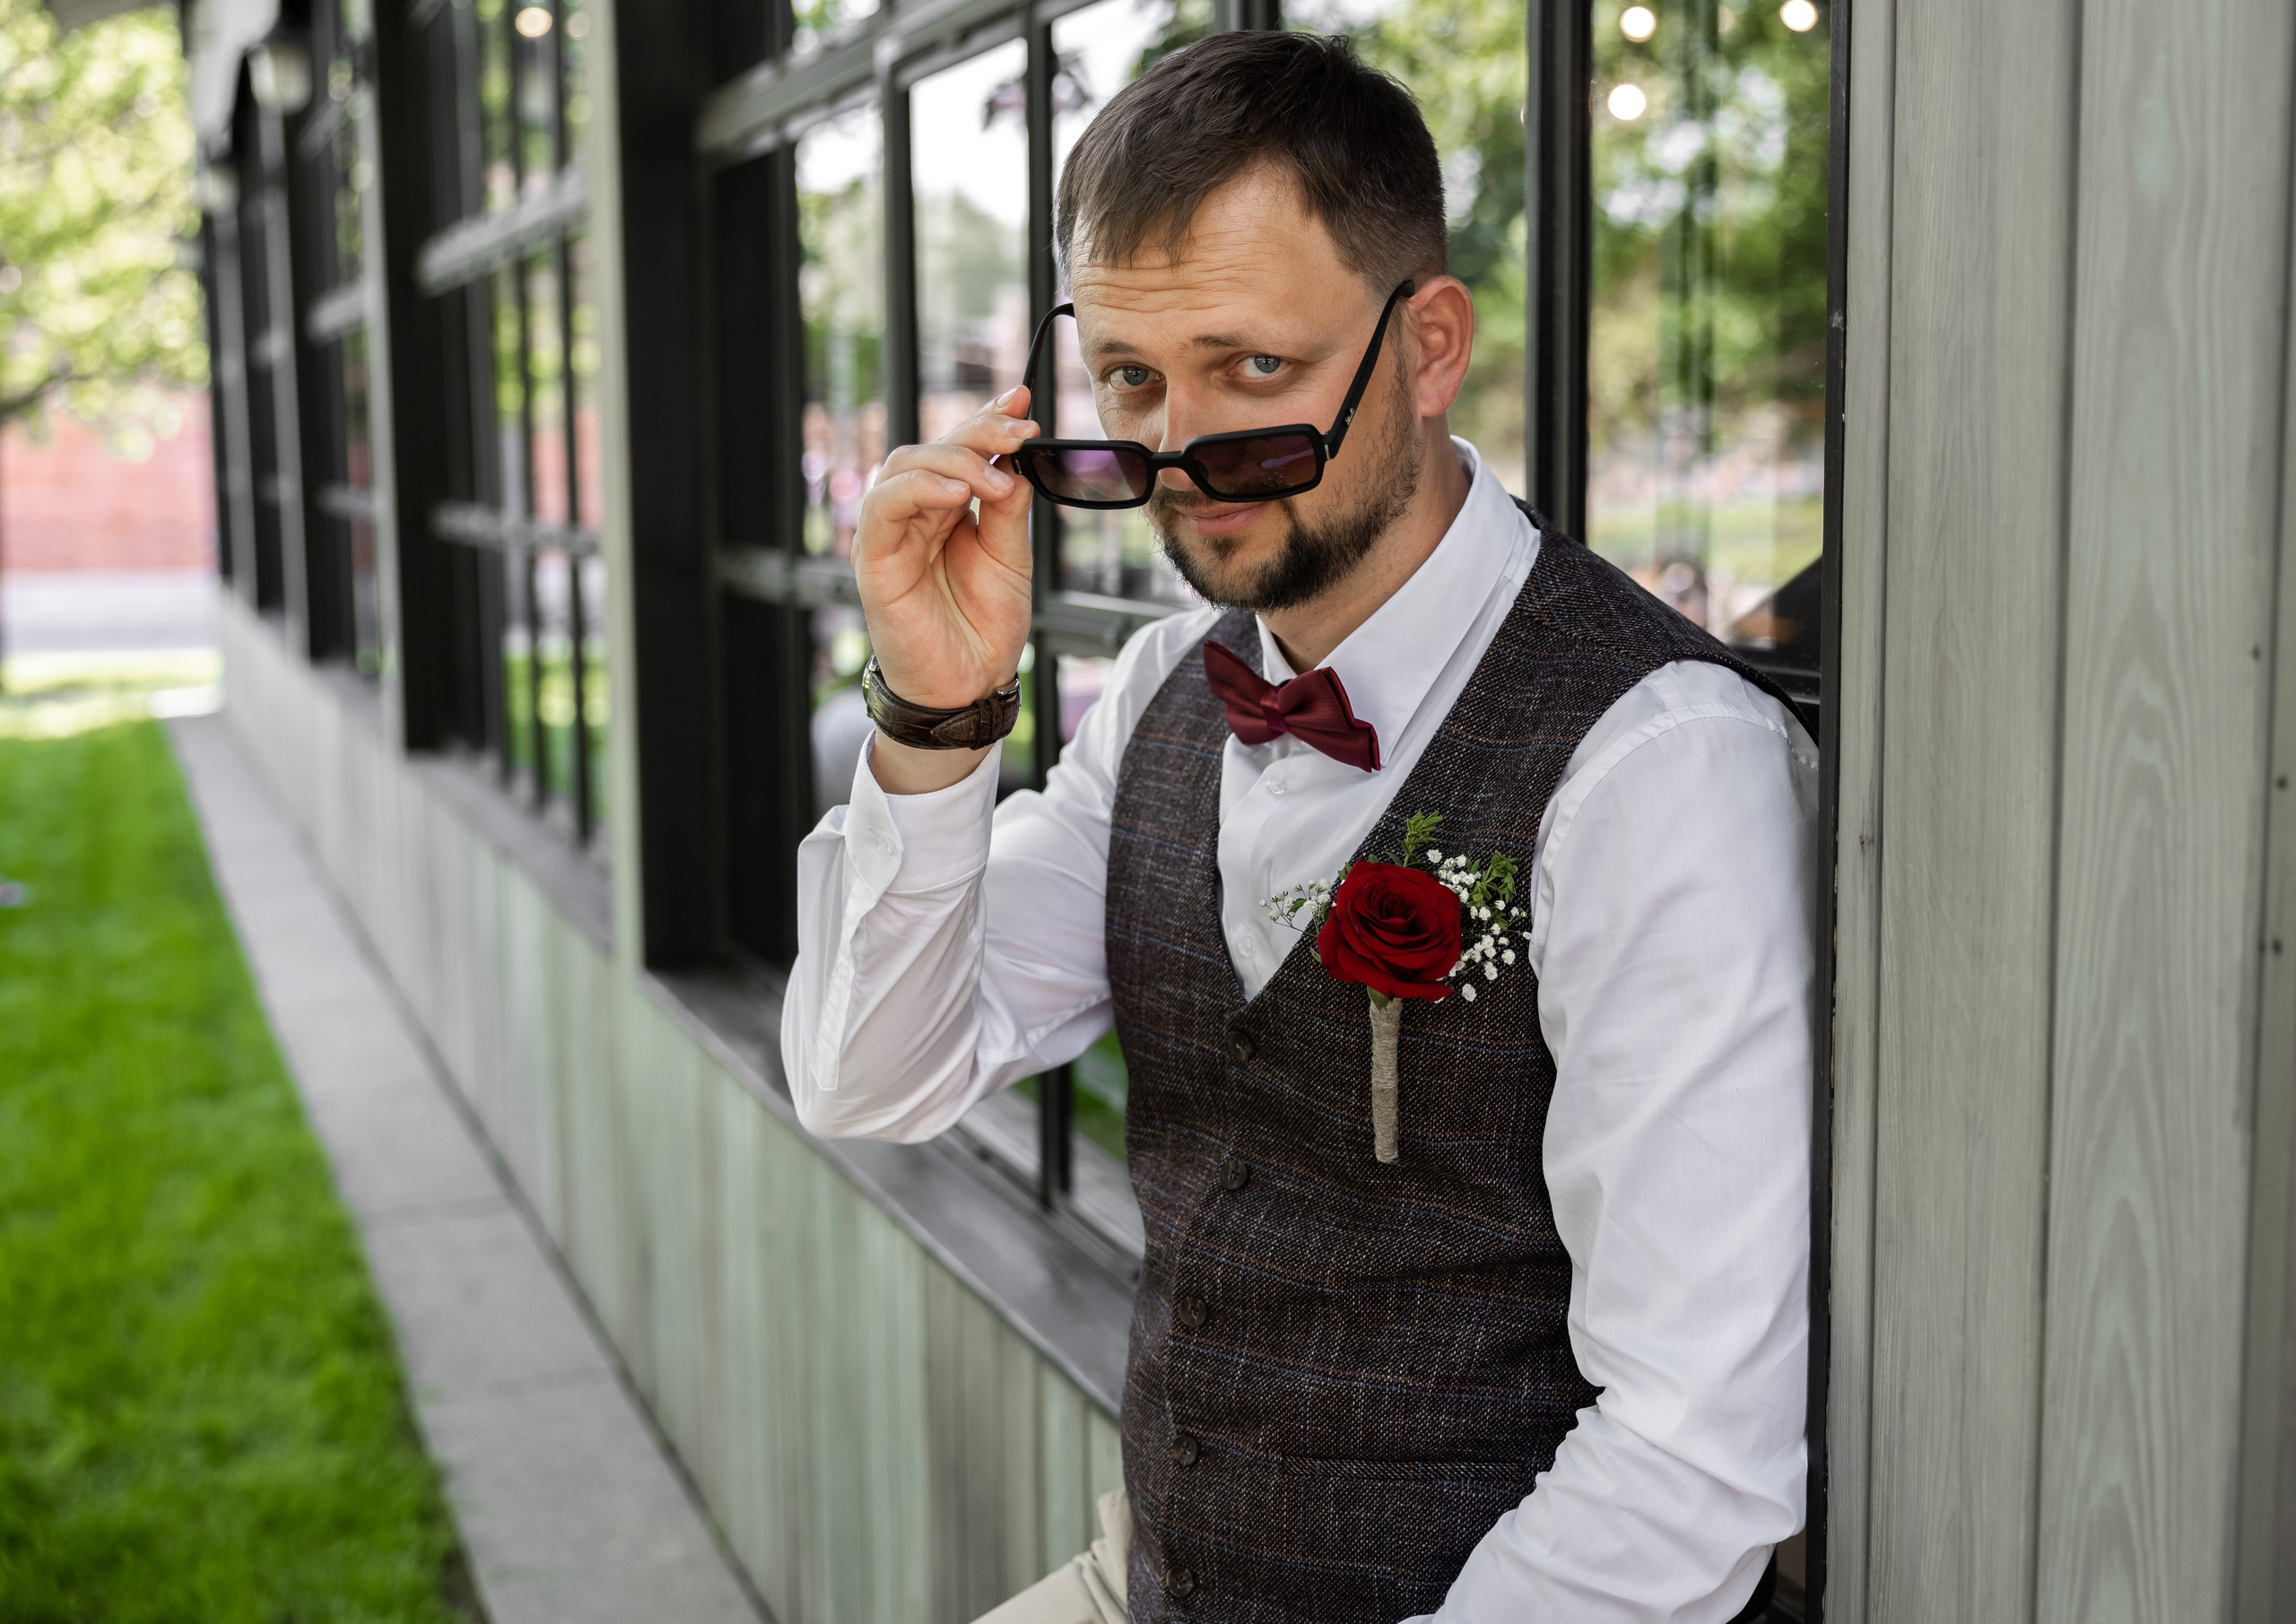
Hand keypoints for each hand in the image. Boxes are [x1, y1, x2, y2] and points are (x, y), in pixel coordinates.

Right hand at [853, 387, 1037, 711]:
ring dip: (954, 459)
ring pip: (905, 465)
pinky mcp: (873, 557)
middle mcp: (914, 513)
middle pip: (934, 447)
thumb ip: (1009, 508)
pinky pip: (883, 505)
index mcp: (946, 508)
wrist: (968, 685)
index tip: (1021, 400)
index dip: (987, 419)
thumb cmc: (983, 627)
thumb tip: (1015, 459)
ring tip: (996, 478)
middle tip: (1021, 433)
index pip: (960, 448)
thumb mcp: (1011, 558)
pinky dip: (918, 488)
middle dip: (979, 432)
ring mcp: (890, 533)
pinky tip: (955, 491)